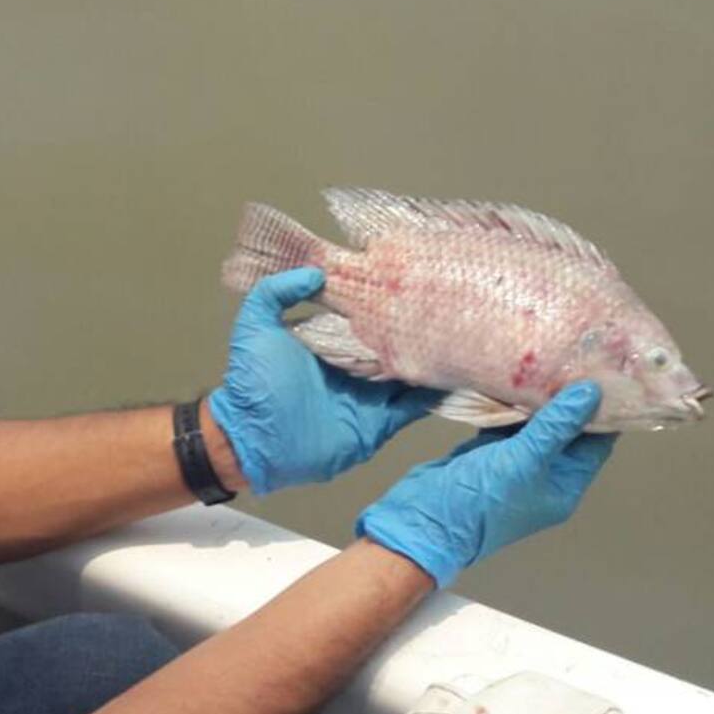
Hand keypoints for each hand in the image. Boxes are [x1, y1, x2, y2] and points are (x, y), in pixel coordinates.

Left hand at [208, 268, 438, 494]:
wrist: (253, 441)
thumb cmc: (252, 384)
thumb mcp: (254, 328)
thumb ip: (274, 292)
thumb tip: (314, 271)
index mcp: (327, 342)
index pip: (364, 317)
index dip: (383, 301)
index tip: (411, 281)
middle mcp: (352, 367)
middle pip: (393, 343)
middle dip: (416, 329)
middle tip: (448, 306)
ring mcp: (368, 396)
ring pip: (410, 372)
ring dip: (431, 360)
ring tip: (461, 337)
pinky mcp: (378, 424)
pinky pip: (414, 407)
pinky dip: (434, 394)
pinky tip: (456, 375)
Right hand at [356, 381, 616, 587]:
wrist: (423, 521)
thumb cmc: (480, 499)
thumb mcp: (524, 460)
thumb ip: (556, 425)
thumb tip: (592, 391)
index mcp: (564, 485)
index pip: (595, 442)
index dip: (601, 409)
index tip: (603, 371)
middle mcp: (544, 474)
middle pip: (564, 430)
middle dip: (566, 397)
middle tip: (570, 356)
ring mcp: (512, 463)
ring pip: (532, 425)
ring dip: (534, 398)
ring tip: (541, 359)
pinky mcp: (485, 453)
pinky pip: (504, 424)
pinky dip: (505, 404)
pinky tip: (506, 377)